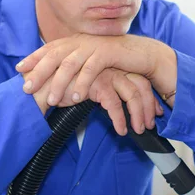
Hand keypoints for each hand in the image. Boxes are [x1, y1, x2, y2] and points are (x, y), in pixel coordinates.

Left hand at [16, 33, 176, 107]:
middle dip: (39, 72)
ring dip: (58, 83)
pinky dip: (82, 84)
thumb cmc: (115, 61)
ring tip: (50, 100)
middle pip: (54, 55)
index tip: (18, 68)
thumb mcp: (91, 61)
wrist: (143, 54)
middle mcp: (81, 41)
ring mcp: (94, 45)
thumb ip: (75, 65)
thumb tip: (54, 76)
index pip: (49, 48)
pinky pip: (91, 69)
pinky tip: (76, 98)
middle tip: (26, 88)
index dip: (33, 57)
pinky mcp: (108, 52)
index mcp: (75, 41)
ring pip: (70, 64)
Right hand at [23, 68, 162, 134]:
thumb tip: (118, 102)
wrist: (40, 87)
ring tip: (138, 130)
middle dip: (149, 106)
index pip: (138, 78)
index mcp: (111, 64)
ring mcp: (104, 73)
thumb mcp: (88, 86)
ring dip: (138, 114)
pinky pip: (115, 104)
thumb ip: (103, 89)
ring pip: (133, 94)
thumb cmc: (62, 88)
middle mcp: (111, 65)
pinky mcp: (96, 84)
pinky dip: (120, 119)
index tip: (154, 112)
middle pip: (141, 84)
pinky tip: (121, 131)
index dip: (149, 96)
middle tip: (151, 124)